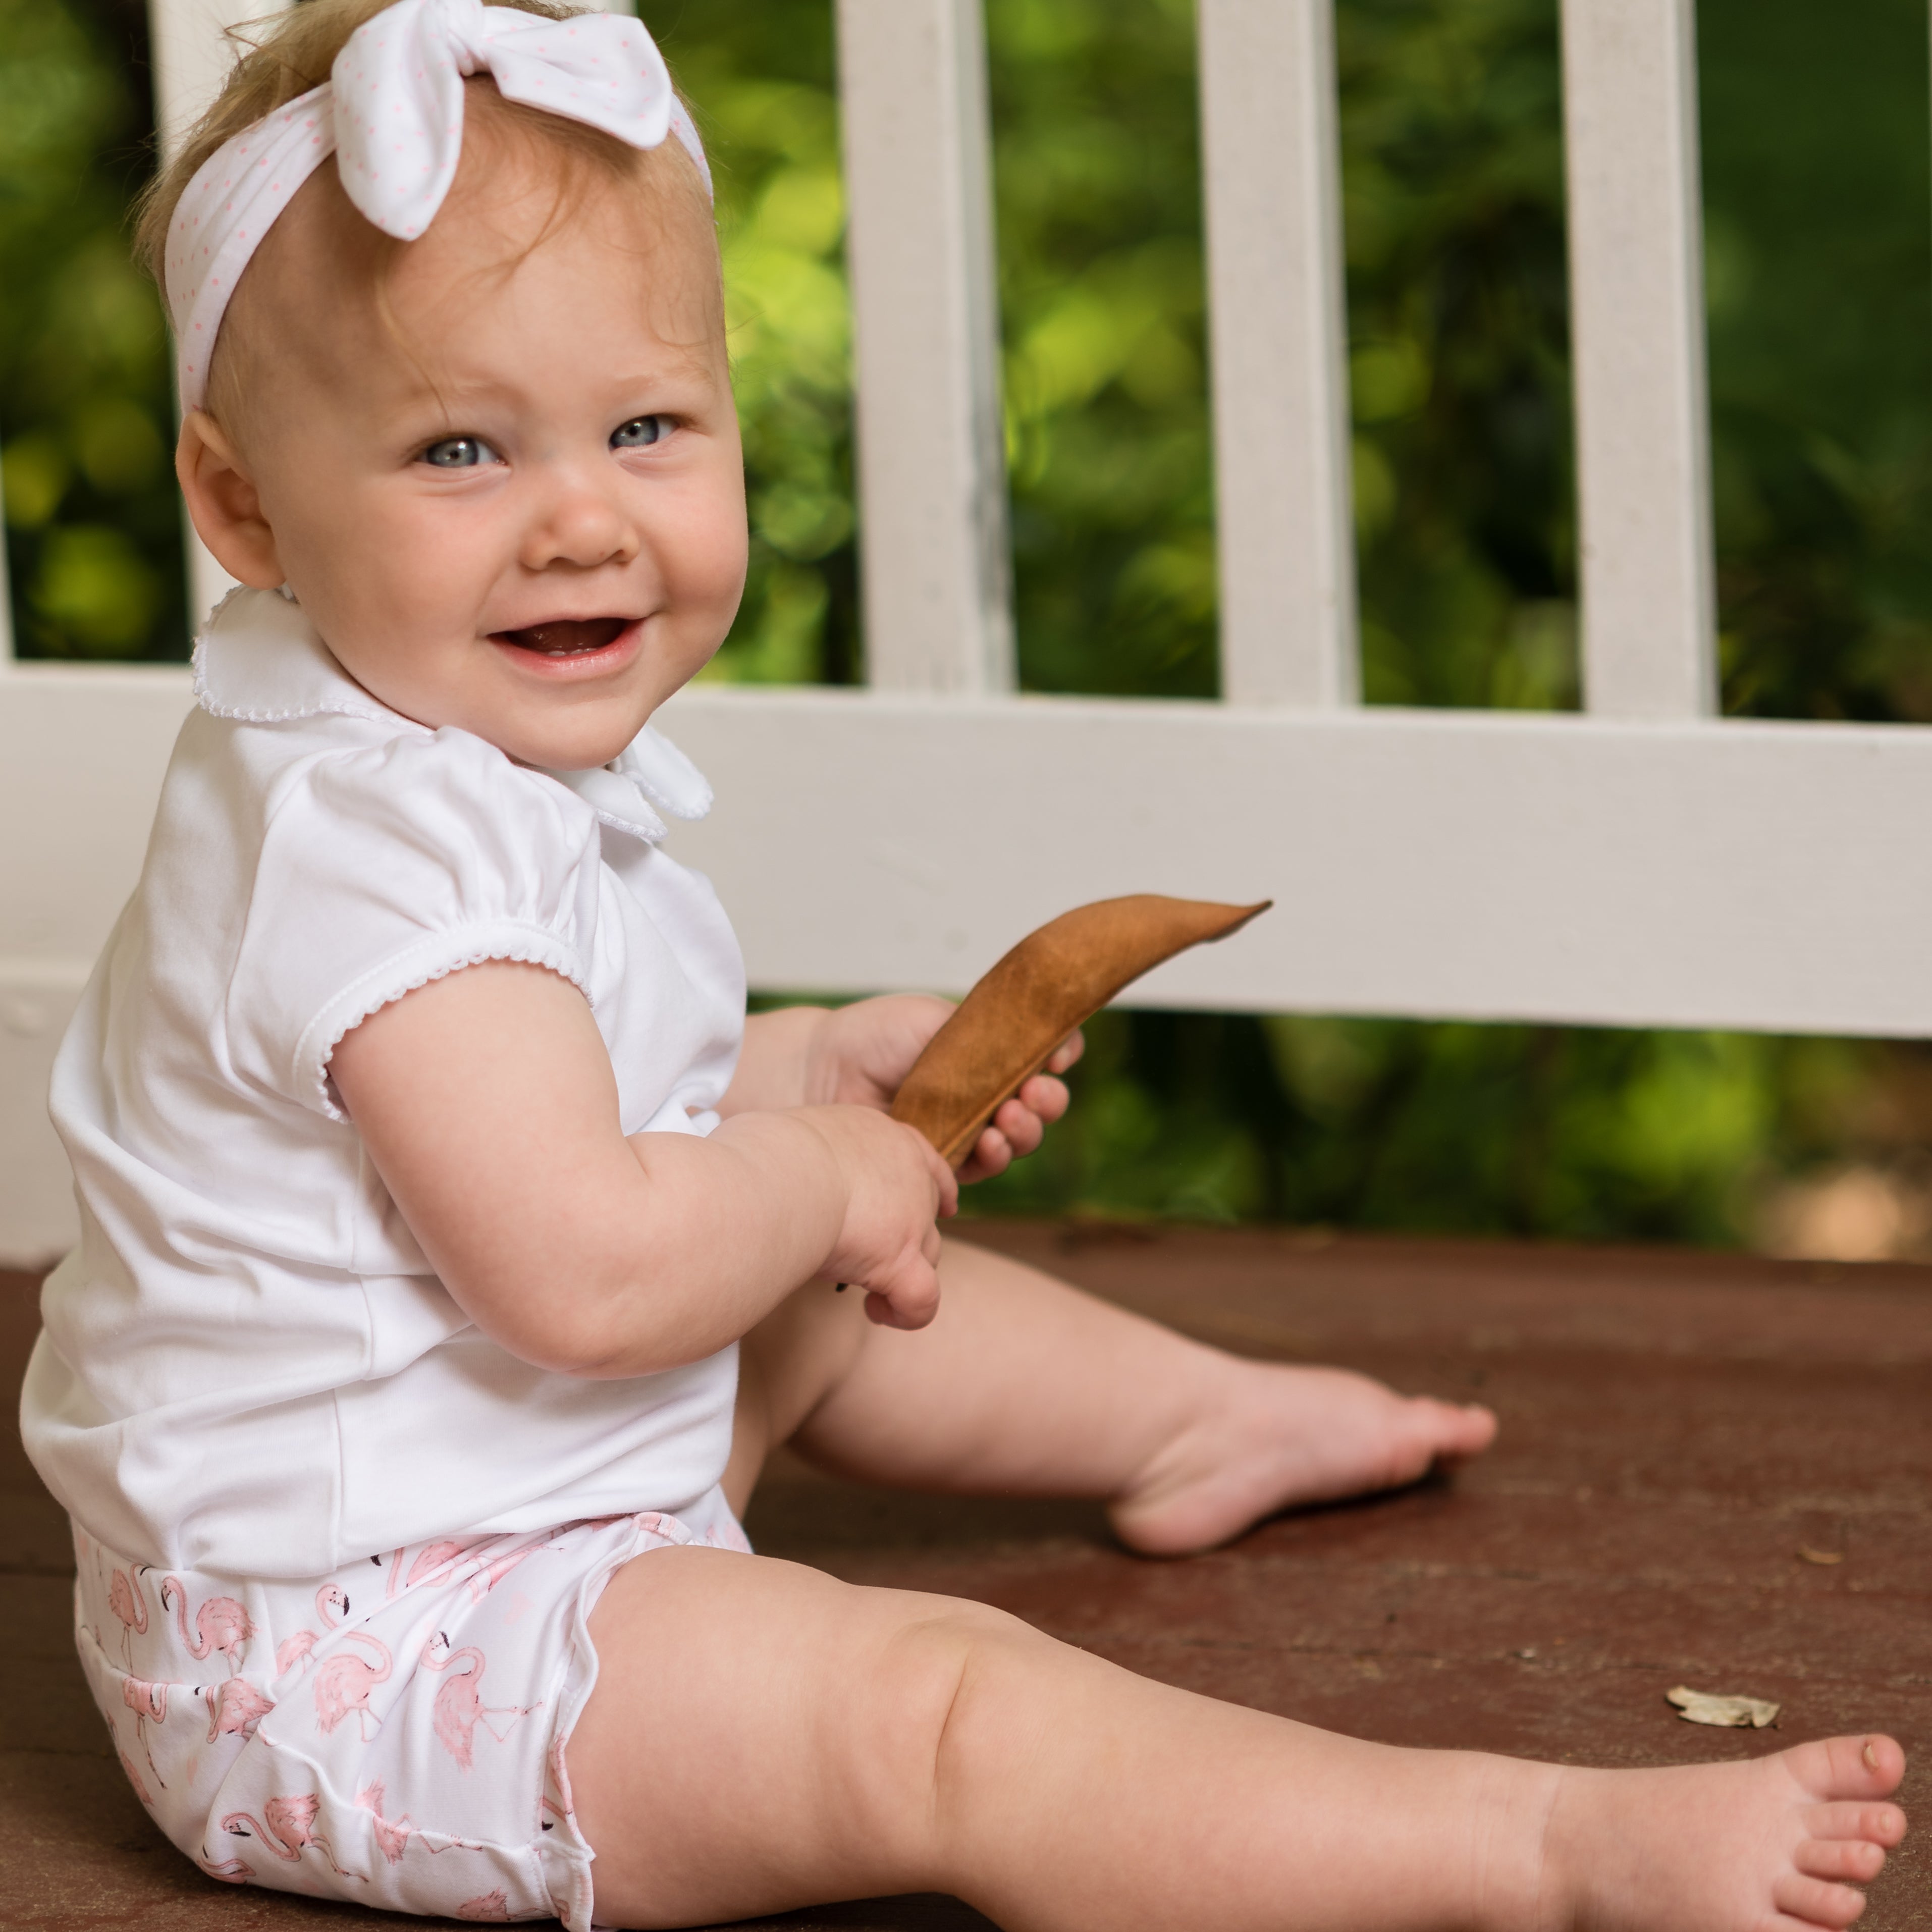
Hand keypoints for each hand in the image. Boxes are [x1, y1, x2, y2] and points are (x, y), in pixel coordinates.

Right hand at [795, 1104, 958, 1329]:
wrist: (775, 1175)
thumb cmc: (765, 1153)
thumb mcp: (795, 1135)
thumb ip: (806, 1152)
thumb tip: (784, 1172)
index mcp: (881, 1134)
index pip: (924, 1159)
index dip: (938, 1186)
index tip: (944, 1205)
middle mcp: (908, 1172)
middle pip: (926, 1213)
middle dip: (906, 1236)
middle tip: (864, 1254)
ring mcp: (912, 1218)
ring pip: (929, 1254)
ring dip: (903, 1274)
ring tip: (866, 1292)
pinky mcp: (900, 1260)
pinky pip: (922, 1299)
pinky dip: (906, 1312)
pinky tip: (875, 1311)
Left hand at [805, 995, 1083, 1181]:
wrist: (824, 1072)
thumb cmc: (877, 1036)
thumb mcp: (938, 1018)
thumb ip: (992, 1030)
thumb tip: (1046, 1042)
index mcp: (993, 1051)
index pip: (1045, 1055)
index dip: (1062, 1055)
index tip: (1058, 1055)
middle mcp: (988, 1091)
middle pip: (1042, 1104)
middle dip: (1049, 1100)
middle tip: (1034, 1092)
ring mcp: (969, 1128)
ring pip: (1018, 1140)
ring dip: (1025, 1130)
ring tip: (1009, 1116)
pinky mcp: (946, 1161)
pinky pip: (984, 1166)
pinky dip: (995, 1156)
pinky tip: (989, 1142)